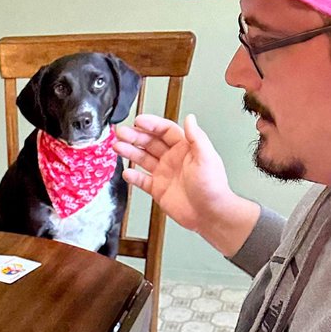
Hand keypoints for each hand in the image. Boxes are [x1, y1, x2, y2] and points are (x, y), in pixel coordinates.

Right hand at [116, 113, 233, 234]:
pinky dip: (133, 176)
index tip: (138, 121)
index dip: (151, 125)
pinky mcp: (158, 189)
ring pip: (143, 158)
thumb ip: (196, 137)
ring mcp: (164, 174)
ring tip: (117, 146)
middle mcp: (173, 159)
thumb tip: (190, 118)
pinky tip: (127, 172)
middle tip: (121, 133)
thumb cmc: (212, 186)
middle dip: (134, 136)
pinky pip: (142, 180)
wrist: (209, 213)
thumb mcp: (206, 157)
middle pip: (150, 142)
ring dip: (130, 152)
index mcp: (185, 148)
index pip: (164, 131)